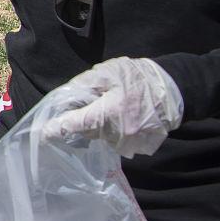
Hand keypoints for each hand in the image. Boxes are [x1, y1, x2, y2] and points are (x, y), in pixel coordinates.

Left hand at [41, 57, 184, 157]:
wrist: (177, 90)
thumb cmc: (140, 77)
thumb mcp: (108, 72)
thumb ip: (82, 85)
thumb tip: (63, 98)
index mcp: (107, 114)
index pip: (73, 125)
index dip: (55, 128)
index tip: (42, 133)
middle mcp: (117, 135)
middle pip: (86, 131)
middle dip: (82, 118)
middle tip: (90, 101)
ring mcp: (130, 144)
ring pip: (101, 136)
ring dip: (99, 123)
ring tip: (112, 105)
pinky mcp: (139, 148)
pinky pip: (116, 139)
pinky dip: (114, 129)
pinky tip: (124, 114)